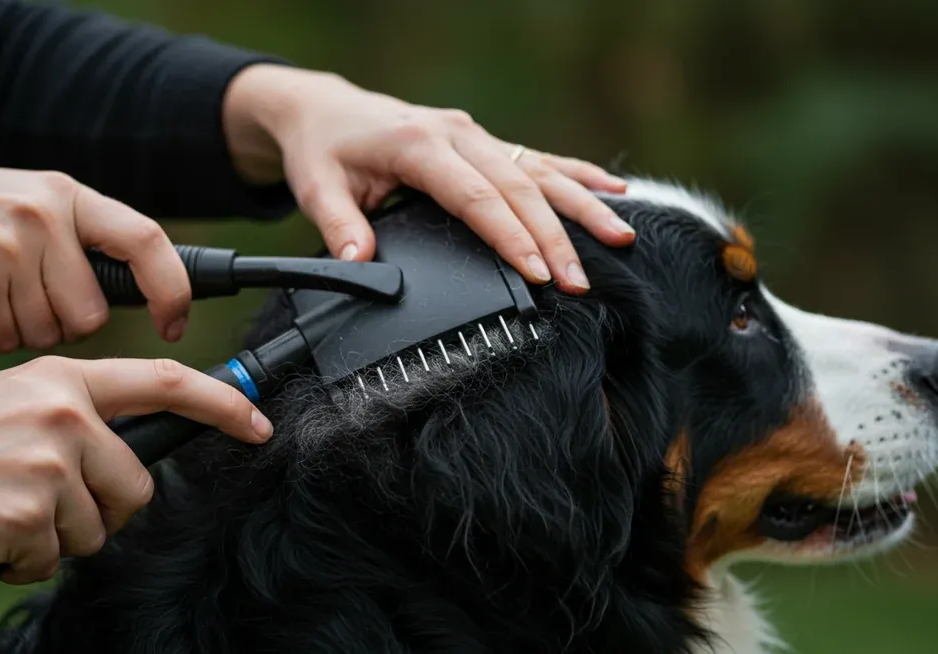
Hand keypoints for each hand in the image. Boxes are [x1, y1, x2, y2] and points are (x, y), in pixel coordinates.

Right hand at [0, 161, 191, 351]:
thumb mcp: (32, 204)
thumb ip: (82, 239)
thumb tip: (147, 293)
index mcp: (68, 195)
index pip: (146, 241)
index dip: (171, 289)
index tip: (175, 325)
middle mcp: (45, 215)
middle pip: (91, 314)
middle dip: (65, 324)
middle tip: (25, 299)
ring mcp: (10, 246)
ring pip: (50, 333)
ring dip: (23, 330)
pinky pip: (6, 339)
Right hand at [0, 355, 272, 582]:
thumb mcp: (11, 401)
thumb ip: (74, 419)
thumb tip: (123, 461)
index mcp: (64, 380)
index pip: (164, 383)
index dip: (221, 404)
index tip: (257, 422)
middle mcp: (65, 415)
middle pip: (137, 484)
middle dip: (104, 510)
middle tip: (48, 507)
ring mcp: (49, 464)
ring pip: (97, 528)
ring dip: (57, 537)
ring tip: (4, 513)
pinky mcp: (28, 514)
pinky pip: (53, 559)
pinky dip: (23, 561)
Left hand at [222, 65, 633, 292]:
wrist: (327, 109)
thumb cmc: (324, 150)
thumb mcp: (317, 187)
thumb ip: (339, 225)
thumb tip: (359, 260)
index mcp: (418, 144)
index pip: (475, 196)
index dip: (508, 236)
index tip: (535, 272)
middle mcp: (457, 133)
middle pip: (518, 187)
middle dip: (554, 236)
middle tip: (578, 280)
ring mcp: (476, 134)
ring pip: (540, 170)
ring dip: (581, 206)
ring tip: (620, 238)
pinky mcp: (486, 142)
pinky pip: (540, 159)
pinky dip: (579, 176)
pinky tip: (617, 193)